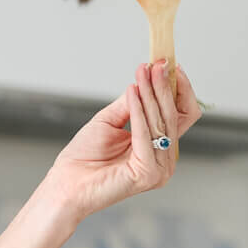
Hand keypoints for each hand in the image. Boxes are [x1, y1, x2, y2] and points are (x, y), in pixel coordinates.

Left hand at [47, 62, 203, 223]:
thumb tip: (144, 80)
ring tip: (142, 72)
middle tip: (157, 63)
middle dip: (164, 86)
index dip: (177, 90)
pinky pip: (146, 134)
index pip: (180, 115)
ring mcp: (160, 169)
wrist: (67, 184)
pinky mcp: (149, 173)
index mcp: (159, 148)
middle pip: (175, 116)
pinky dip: (139, 110)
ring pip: (162, 122)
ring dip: (152, 93)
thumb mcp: (110, 121)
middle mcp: (164, 159)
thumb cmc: (85, 157)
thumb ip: (130, 103)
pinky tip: (133, 91)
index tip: (166, 65)